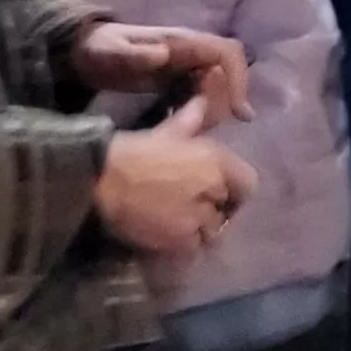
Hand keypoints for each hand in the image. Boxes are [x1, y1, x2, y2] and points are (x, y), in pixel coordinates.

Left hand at [73, 22, 249, 122]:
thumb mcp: (111, 52)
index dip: (239, 80)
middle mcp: (192, 52)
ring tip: (192, 129)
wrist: (83, 52)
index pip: (228, 54)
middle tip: (203, 126)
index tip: (238, 111)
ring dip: (213, 109)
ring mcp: (187, 66)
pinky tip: (185, 127)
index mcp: (183, 42)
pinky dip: (200, 112)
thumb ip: (135, 54)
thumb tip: (165, 56)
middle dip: (224, 102)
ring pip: (218, 87)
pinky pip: (201, 95)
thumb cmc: (98, 50)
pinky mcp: (178, 80)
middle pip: (228, 75)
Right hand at [93, 100, 256, 254]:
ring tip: (179, 226)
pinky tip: (169, 239)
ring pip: (211, 231)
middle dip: (213, 211)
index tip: (221, 194)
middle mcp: (214, 188)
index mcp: (217, 160)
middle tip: (193, 210)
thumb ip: (189, 121)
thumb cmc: (134, 151)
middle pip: (227, 210)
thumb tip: (202, 102)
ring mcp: (199, 216)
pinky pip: (192, 248)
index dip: (235, 191)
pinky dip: (183, 246)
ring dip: (199, 230)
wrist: (102, 179)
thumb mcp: (165, 131)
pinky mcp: (180, 239)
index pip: (248, 182)